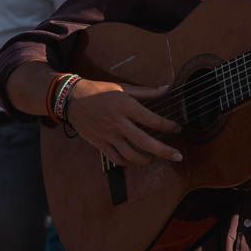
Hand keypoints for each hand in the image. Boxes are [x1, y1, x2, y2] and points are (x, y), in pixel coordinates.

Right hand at [67, 79, 182, 167]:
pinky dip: (127, 162)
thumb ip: (146, 92)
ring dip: (146, 159)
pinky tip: (133, 160)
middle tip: (178, 156)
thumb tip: (167, 88)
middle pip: (144, 142)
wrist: (72, 99)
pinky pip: (116, 158)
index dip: (167, 126)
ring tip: (154, 158)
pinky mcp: (100, 144)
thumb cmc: (99, 91)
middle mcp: (118, 123)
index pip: (151, 119)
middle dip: (164, 151)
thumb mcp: (122, 88)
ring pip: (131, 154)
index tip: (177, 128)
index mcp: (125, 107)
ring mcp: (108, 135)